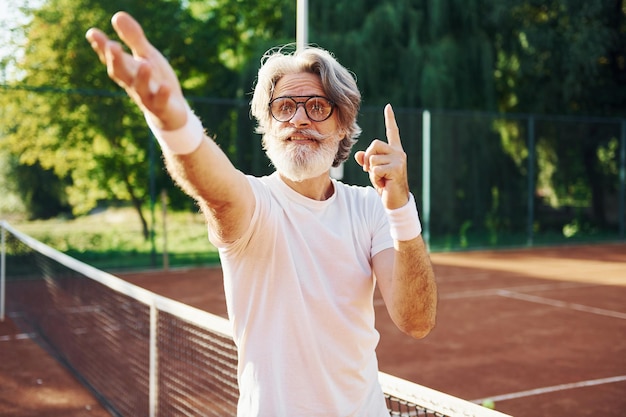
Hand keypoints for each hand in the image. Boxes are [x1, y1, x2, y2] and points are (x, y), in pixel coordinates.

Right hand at [85, 12, 186, 129]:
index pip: (112, 58)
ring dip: (141, 78)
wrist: (172, 113)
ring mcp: (147, 98)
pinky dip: (162, 96)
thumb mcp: (146, 56)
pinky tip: (166, 87)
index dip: (102, 47)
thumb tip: (117, 15)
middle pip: (121, 73)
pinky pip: (161, 103)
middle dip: (116, 60)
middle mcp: (133, 84)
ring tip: (145, 64)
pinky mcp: (162, 109)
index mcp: (128, 70)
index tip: (93, 33)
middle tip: (112, 45)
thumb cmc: (156, 81)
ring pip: (140, 89)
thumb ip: (133, 39)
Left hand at [354, 104, 409, 209]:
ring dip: (372, 171)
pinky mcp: (396, 168)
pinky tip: (385, 183)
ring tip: (382, 179)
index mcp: (394, 151)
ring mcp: (399, 159)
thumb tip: (359, 155)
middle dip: (368, 158)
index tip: (388, 106)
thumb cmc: (386, 185)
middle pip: (374, 144)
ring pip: (373, 158)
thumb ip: (367, 161)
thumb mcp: (374, 171)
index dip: (390, 119)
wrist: (395, 201)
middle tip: (372, 171)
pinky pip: (375, 169)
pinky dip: (375, 178)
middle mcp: (398, 152)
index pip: (392, 132)